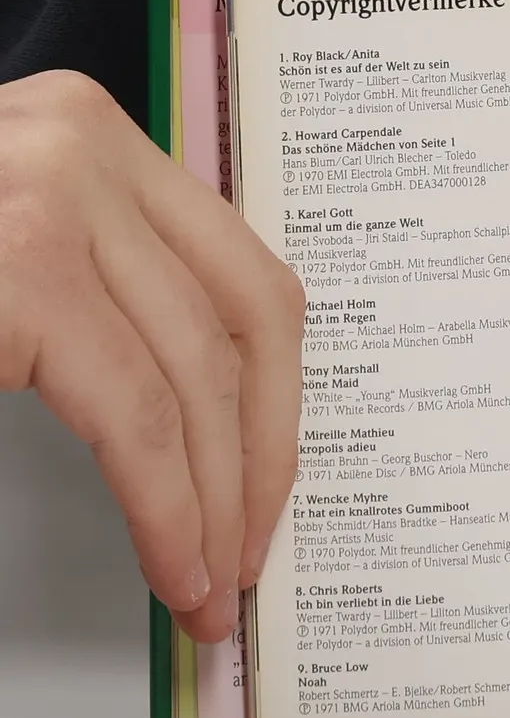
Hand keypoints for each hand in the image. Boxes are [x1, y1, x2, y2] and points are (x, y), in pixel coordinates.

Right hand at [0, 72, 304, 642]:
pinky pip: (138, 419)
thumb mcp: (12, 258)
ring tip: (208, 585)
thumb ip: (99, 300)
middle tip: (249, 554)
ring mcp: (51, 197)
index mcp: (86, 132)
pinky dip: (169, 508)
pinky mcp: (22, 273)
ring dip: (217, 500)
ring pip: (202, 376)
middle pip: (245, 319)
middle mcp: (82, 142)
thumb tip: (214, 419)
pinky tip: (173, 568)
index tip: (268, 487)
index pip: (239, 272)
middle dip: (262, 455)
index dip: (275, 394)